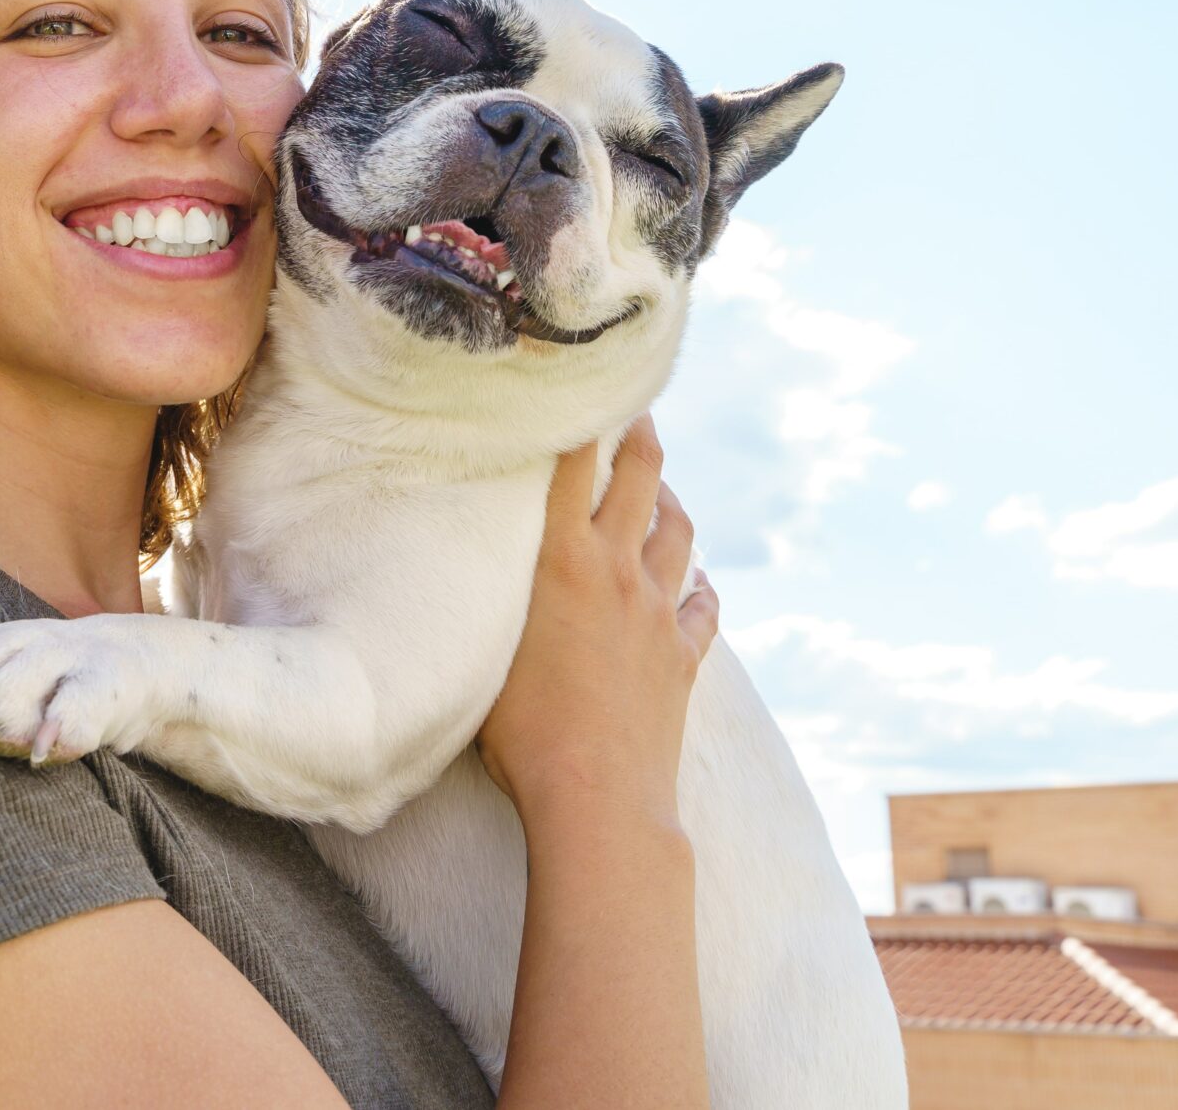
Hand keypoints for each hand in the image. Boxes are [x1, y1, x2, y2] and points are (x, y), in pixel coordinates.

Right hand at [477, 413, 718, 830]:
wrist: (598, 799)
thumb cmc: (520, 734)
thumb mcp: (487, 649)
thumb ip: (491, 597)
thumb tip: (473, 569)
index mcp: (562, 560)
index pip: (573, 461)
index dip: (580, 413)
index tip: (579, 378)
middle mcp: (617, 571)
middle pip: (644, 477)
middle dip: (642, 434)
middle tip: (637, 406)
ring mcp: (658, 612)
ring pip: (680, 534)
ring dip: (672, 505)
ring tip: (664, 491)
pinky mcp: (683, 656)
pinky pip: (704, 608)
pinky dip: (702, 589)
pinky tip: (701, 584)